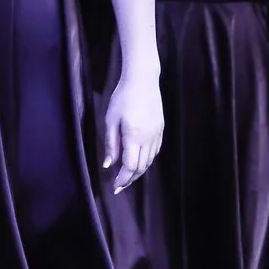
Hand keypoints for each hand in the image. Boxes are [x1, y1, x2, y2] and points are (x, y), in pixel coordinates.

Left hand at [100, 70, 163, 193]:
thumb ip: (110, 144)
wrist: (143, 81)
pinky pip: (155, 152)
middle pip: (141, 167)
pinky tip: (140, 162)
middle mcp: (148, 139)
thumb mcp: (110, 120)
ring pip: (149, 161)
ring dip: (139, 172)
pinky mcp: (160, 130)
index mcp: (134, 137)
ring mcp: (156, 135)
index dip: (122, 179)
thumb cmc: (122, 98)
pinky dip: (147, 161)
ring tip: (128, 177)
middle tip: (119, 186)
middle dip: (130, 179)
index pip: (130, 166)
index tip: (114, 186)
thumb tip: (108, 165)